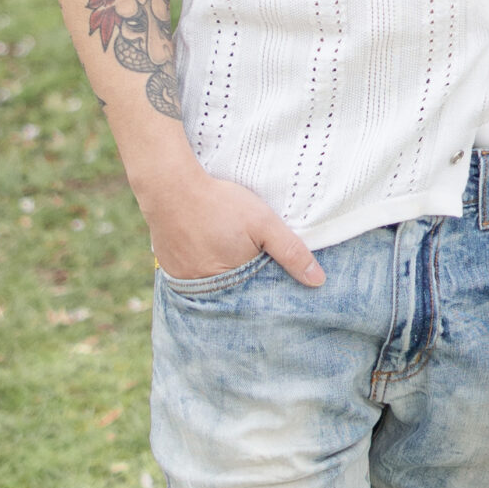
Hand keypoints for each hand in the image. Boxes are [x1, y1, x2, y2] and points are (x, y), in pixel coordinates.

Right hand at [140, 162, 324, 287]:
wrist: (170, 187)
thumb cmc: (219, 204)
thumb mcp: (263, 223)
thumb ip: (290, 251)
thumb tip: (318, 281)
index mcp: (230, 286)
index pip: (255, 300)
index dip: (267, 290)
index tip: (276, 280)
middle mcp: (204, 292)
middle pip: (233, 295)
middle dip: (246, 286)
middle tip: (252, 263)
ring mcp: (184, 282)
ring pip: (212, 287)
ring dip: (224, 276)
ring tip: (230, 255)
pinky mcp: (170, 269)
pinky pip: (192, 277)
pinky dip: (203, 267)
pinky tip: (209, 250)